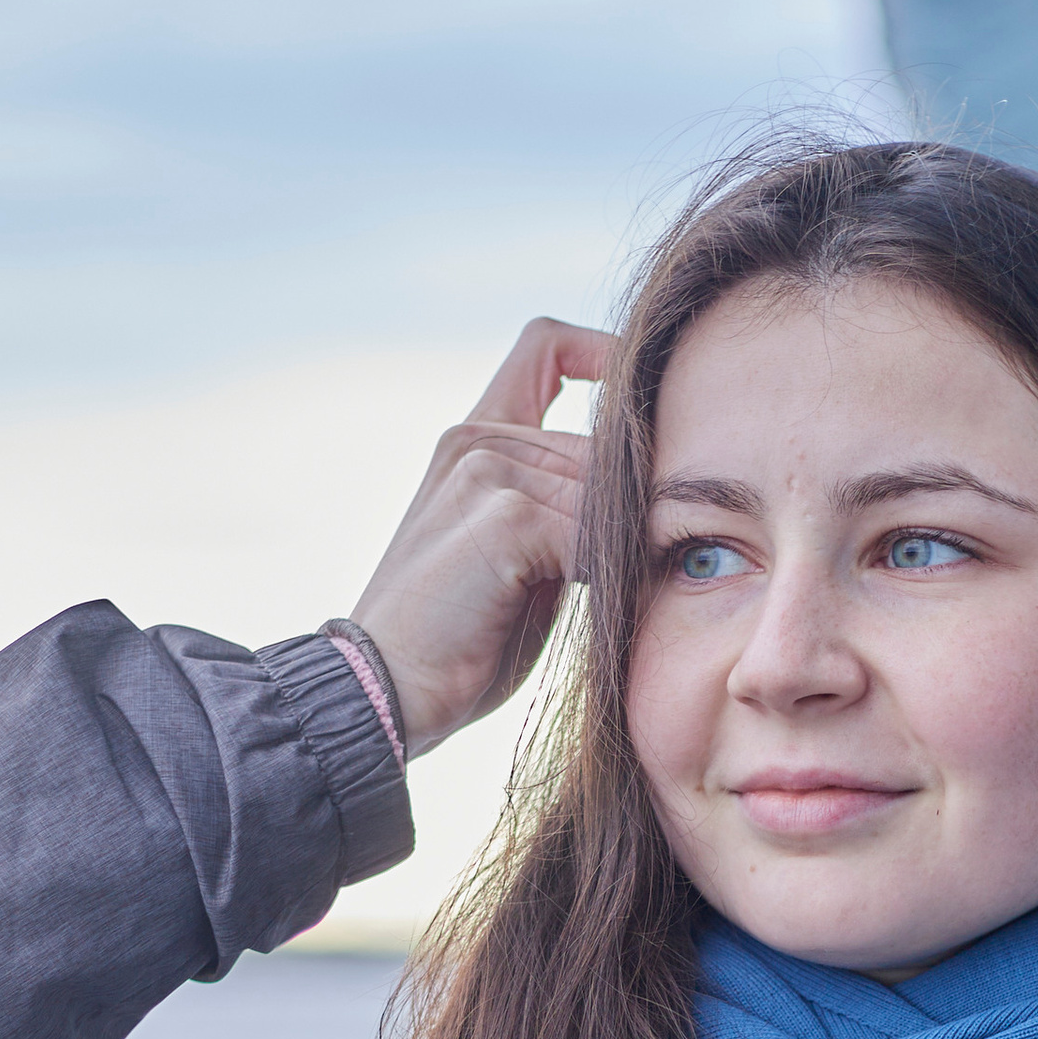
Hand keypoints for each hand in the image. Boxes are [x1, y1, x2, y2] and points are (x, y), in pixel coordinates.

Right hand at [349, 319, 612, 755]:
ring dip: (624, 547)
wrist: (389, 690)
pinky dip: (610, 576)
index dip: (604, 352)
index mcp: (475, 438)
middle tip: (643, 564)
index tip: (646, 391)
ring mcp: (489, 471)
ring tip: (613, 597)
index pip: (546, 348)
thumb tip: (648, 492)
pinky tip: (597, 610)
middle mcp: (478, 439)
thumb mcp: (518, 553)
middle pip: (606, 444)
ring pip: (609, 493)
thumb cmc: (459, 638)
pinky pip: (598, 535)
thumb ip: (561, 505)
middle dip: (636, 504)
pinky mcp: (507, 517)